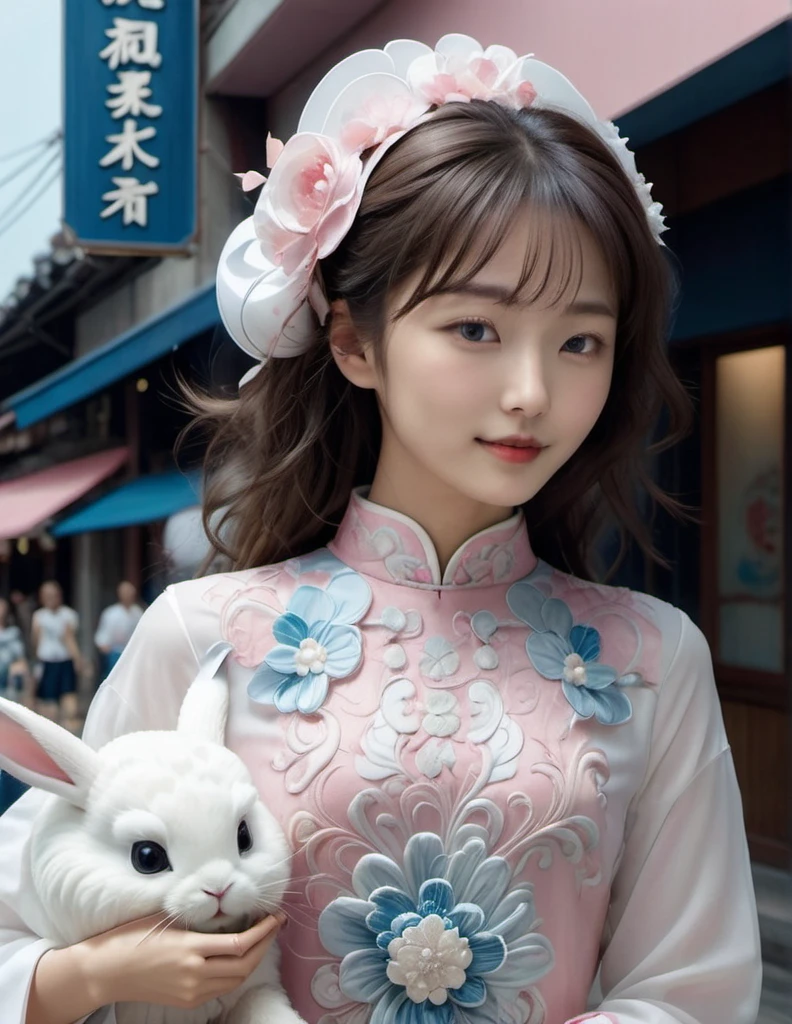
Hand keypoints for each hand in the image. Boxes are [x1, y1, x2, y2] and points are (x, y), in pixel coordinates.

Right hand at [79, 912, 283, 1009]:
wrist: (106, 972)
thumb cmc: (131, 937)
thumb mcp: (167, 920)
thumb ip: (197, 919)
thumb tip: (226, 908)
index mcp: (191, 949)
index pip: (240, 943)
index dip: (263, 931)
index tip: (274, 916)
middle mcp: (195, 974)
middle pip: (244, 964)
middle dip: (265, 944)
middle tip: (275, 924)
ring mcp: (191, 991)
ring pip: (236, 979)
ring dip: (253, 958)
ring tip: (261, 937)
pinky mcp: (186, 1001)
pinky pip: (221, 987)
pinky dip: (236, 971)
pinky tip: (239, 955)